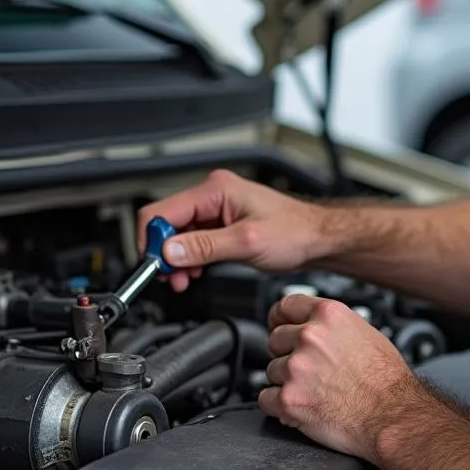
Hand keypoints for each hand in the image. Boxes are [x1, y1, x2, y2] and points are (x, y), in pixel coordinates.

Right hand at [137, 169, 327, 291]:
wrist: (317, 238)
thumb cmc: (295, 232)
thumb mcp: (247, 243)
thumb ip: (204, 247)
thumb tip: (168, 252)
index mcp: (215, 189)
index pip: (161, 211)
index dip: (152, 241)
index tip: (155, 266)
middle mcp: (212, 194)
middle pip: (165, 222)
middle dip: (164, 253)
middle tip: (170, 278)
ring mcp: (215, 209)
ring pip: (176, 234)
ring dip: (175, 258)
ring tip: (183, 279)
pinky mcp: (220, 223)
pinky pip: (191, 240)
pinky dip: (188, 258)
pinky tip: (194, 271)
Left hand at [259, 292, 420, 460]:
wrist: (392, 415)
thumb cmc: (386, 380)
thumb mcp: (366, 333)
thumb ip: (334, 326)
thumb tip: (316, 326)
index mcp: (328, 315)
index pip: (285, 305)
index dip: (280, 318)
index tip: (278, 326)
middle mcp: (310, 337)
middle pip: (275, 339)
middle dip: (287, 355)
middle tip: (308, 370)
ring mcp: (296, 368)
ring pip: (271, 370)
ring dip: (286, 382)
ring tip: (314, 391)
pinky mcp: (289, 399)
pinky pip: (266, 399)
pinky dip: (279, 406)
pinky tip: (300, 407)